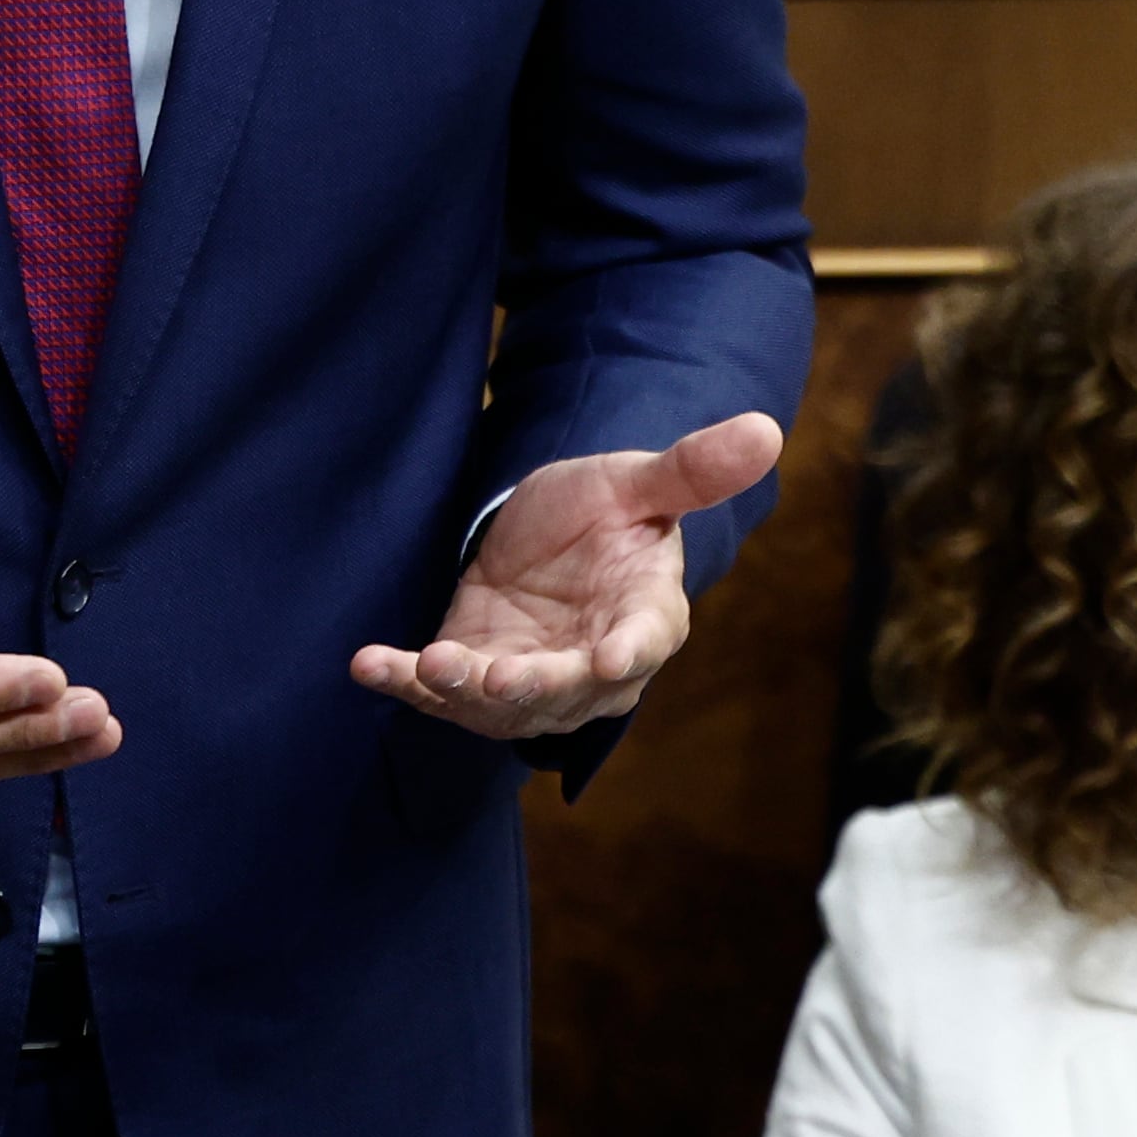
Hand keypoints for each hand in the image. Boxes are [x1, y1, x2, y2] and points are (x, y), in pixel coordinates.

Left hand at [351, 412, 779, 739]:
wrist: (544, 539)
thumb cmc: (605, 513)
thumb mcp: (638, 482)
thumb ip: (692, 470)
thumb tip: (768, 431)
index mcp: (644, 617)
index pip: (645, 641)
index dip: (628, 652)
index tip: (610, 659)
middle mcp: (587, 667)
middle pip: (565, 691)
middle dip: (531, 688)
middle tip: (500, 677)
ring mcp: (525, 680)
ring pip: (498, 705)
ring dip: (462, 692)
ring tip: (429, 665)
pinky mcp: (468, 675)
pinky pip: (433, 690)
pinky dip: (401, 681)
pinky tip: (368, 664)